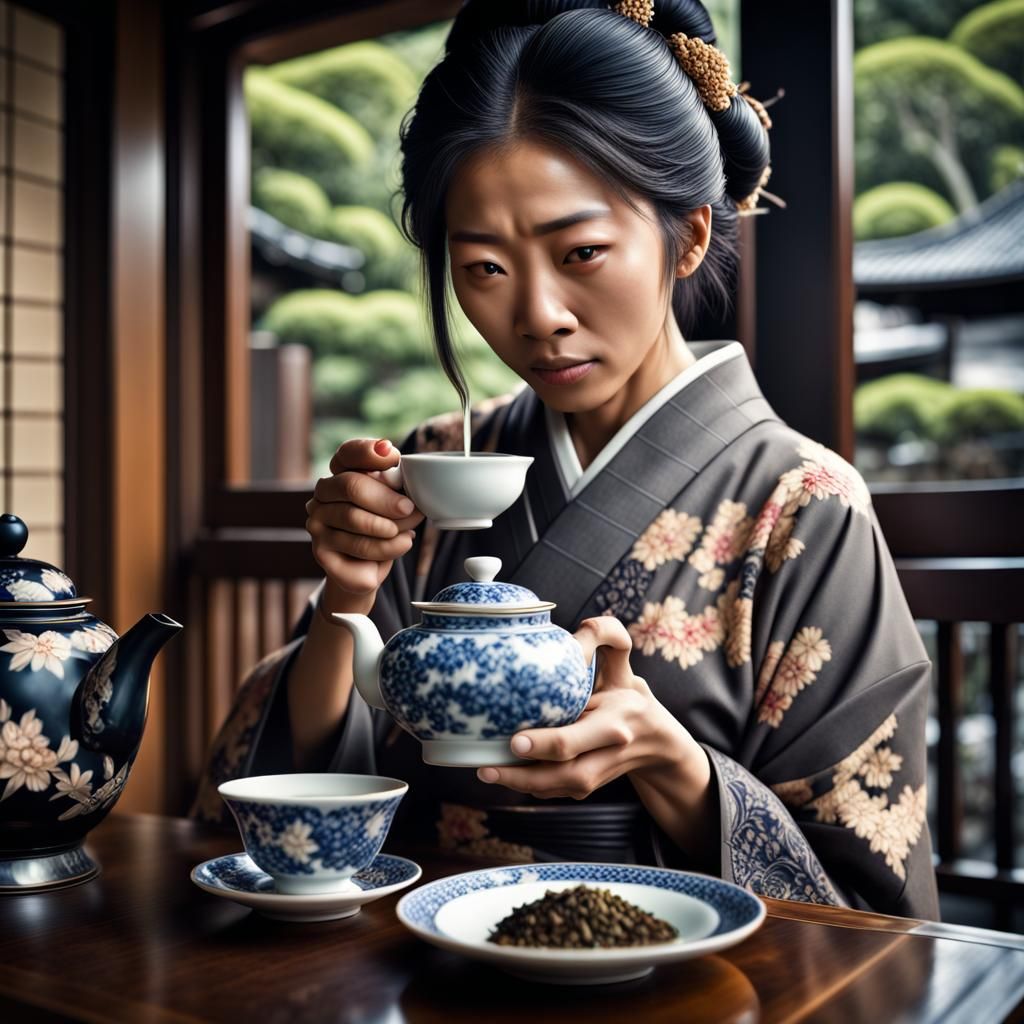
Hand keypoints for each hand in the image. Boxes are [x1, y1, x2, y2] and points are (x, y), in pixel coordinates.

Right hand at [305, 438, 424, 607]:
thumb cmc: (386, 528)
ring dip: (391, 528)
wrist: (368, 569)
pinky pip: (359, 547)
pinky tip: (400, 544)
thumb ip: (398, 488)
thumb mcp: (397, 503)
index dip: (367, 451)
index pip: (348, 453)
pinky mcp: (320, 550)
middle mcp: (323, 493)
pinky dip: (388, 547)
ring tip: (407, 533)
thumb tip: (401, 477)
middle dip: (385, 499)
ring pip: (355, 519)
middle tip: (409, 509)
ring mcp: (317, 521)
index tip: (393, 455)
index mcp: (342, 473)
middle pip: (351, 486)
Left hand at [476, 615, 706, 800]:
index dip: (543, 743)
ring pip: (559, 789)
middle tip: (487, 768)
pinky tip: (505, 776)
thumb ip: (609, 643)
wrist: (657, 742)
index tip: (514, 740)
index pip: (575, 739)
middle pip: (565, 774)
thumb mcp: (622, 670)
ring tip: (487, 772)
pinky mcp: (589, 787)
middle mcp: (608, 753)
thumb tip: (585, 624)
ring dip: (521, 785)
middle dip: (523, 775)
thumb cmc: (629, 700)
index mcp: (613, 723)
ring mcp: (600, 775)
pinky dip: (530, 787)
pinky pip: (557, 793)